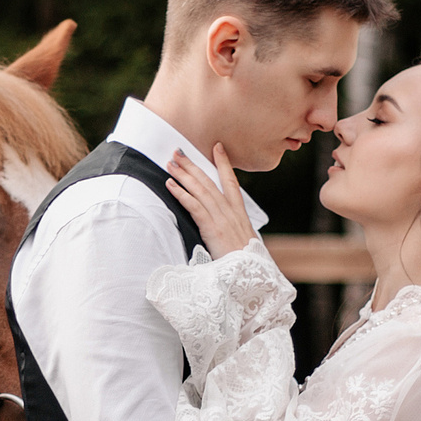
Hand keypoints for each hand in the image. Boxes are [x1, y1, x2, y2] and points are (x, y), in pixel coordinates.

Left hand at [165, 144, 256, 259]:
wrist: (250, 273)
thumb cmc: (246, 262)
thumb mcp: (243, 241)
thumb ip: (233, 230)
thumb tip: (225, 228)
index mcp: (239, 212)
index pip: (231, 181)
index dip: (223, 163)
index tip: (217, 147)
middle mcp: (230, 211)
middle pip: (209, 181)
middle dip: (193, 165)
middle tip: (178, 151)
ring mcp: (221, 218)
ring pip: (200, 189)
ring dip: (183, 174)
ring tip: (171, 163)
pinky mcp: (211, 227)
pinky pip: (194, 205)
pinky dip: (181, 193)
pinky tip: (170, 184)